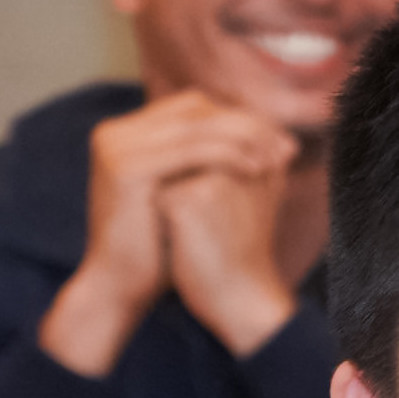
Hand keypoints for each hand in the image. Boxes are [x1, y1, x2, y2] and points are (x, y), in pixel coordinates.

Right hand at [39, 90, 300, 373]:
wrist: (119, 290)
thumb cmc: (158, 250)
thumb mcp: (184, 195)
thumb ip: (209, 162)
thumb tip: (269, 139)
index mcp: (125, 134)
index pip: (192, 107)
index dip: (238, 118)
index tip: (277, 139)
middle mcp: (115, 133)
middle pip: (195, 109)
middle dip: (245, 124)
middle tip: (284, 145)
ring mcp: (117, 147)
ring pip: (196, 126)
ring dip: (244, 138)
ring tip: (277, 157)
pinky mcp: (127, 168)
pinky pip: (191, 150)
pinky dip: (229, 155)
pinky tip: (257, 168)